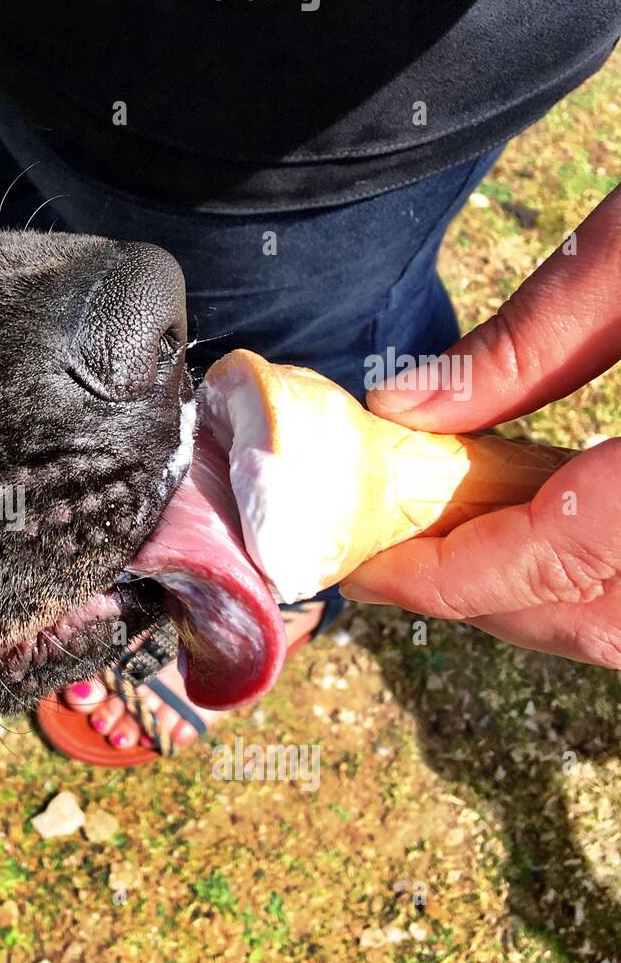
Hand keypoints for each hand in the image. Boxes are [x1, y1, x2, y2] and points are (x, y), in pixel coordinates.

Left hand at [341, 188, 620, 668]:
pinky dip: (602, 586)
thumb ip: (533, 341)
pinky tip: (552, 529)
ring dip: (542, 602)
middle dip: (484, 598)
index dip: (446, 576)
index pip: (560, 561)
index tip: (364, 563)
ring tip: (459, 546)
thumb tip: (406, 406)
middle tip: (394, 558)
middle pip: (600, 621)